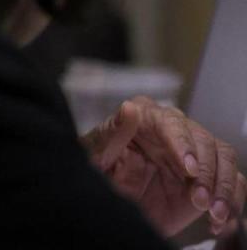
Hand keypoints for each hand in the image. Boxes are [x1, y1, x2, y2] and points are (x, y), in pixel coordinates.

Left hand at [80, 96, 246, 236]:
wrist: (111, 201)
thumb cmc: (101, 170)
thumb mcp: (98, 154)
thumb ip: (113, 133)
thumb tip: (129, 109)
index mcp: (147, 119)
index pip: (171, 123)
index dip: (183, 144)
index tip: (189, 169)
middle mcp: (174, 132)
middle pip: (204, 140)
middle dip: (207, 172)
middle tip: (199, 200)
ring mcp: (193, 154)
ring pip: (224, 158)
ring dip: (223, 186)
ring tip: (212, 212)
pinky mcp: (206, 178)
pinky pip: (231, 182)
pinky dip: (231, 201)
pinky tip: (217, 221)